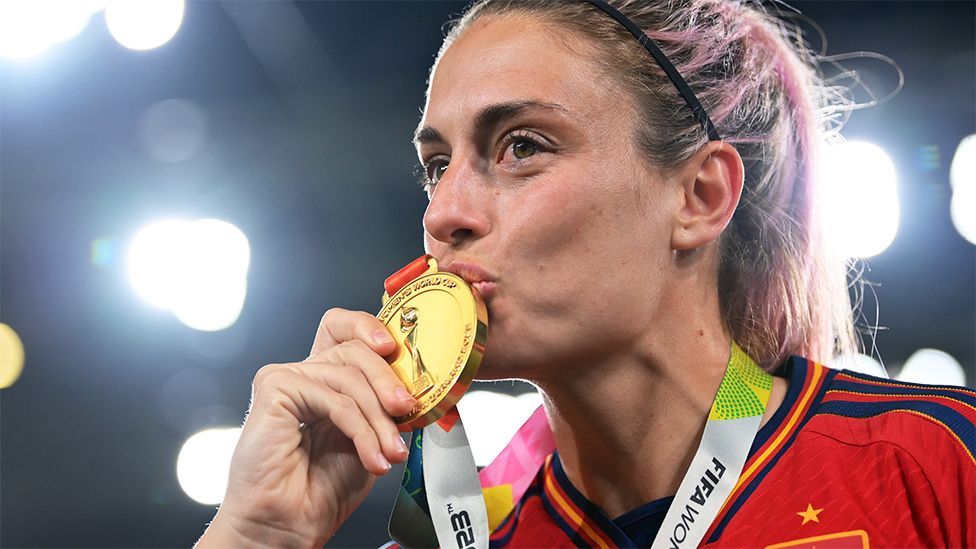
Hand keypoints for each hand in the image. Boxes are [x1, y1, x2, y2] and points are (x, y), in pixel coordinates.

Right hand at [197, 308, 415, 546]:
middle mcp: (304, 373)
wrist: (289, 524)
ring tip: (390, 451)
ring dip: (378, 419)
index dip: (369, 326)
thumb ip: (383, 404)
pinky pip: (334, 397)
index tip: (395, 348)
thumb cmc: (323, 488)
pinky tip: (370, 456)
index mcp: (324, 377)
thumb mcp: (370, 435)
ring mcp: (286, 378)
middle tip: (406, 408)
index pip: (343, 328)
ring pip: (349, 376)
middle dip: (388, 380)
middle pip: (354, 348)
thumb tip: (414, 385)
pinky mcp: (274, 389)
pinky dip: (359, 429)